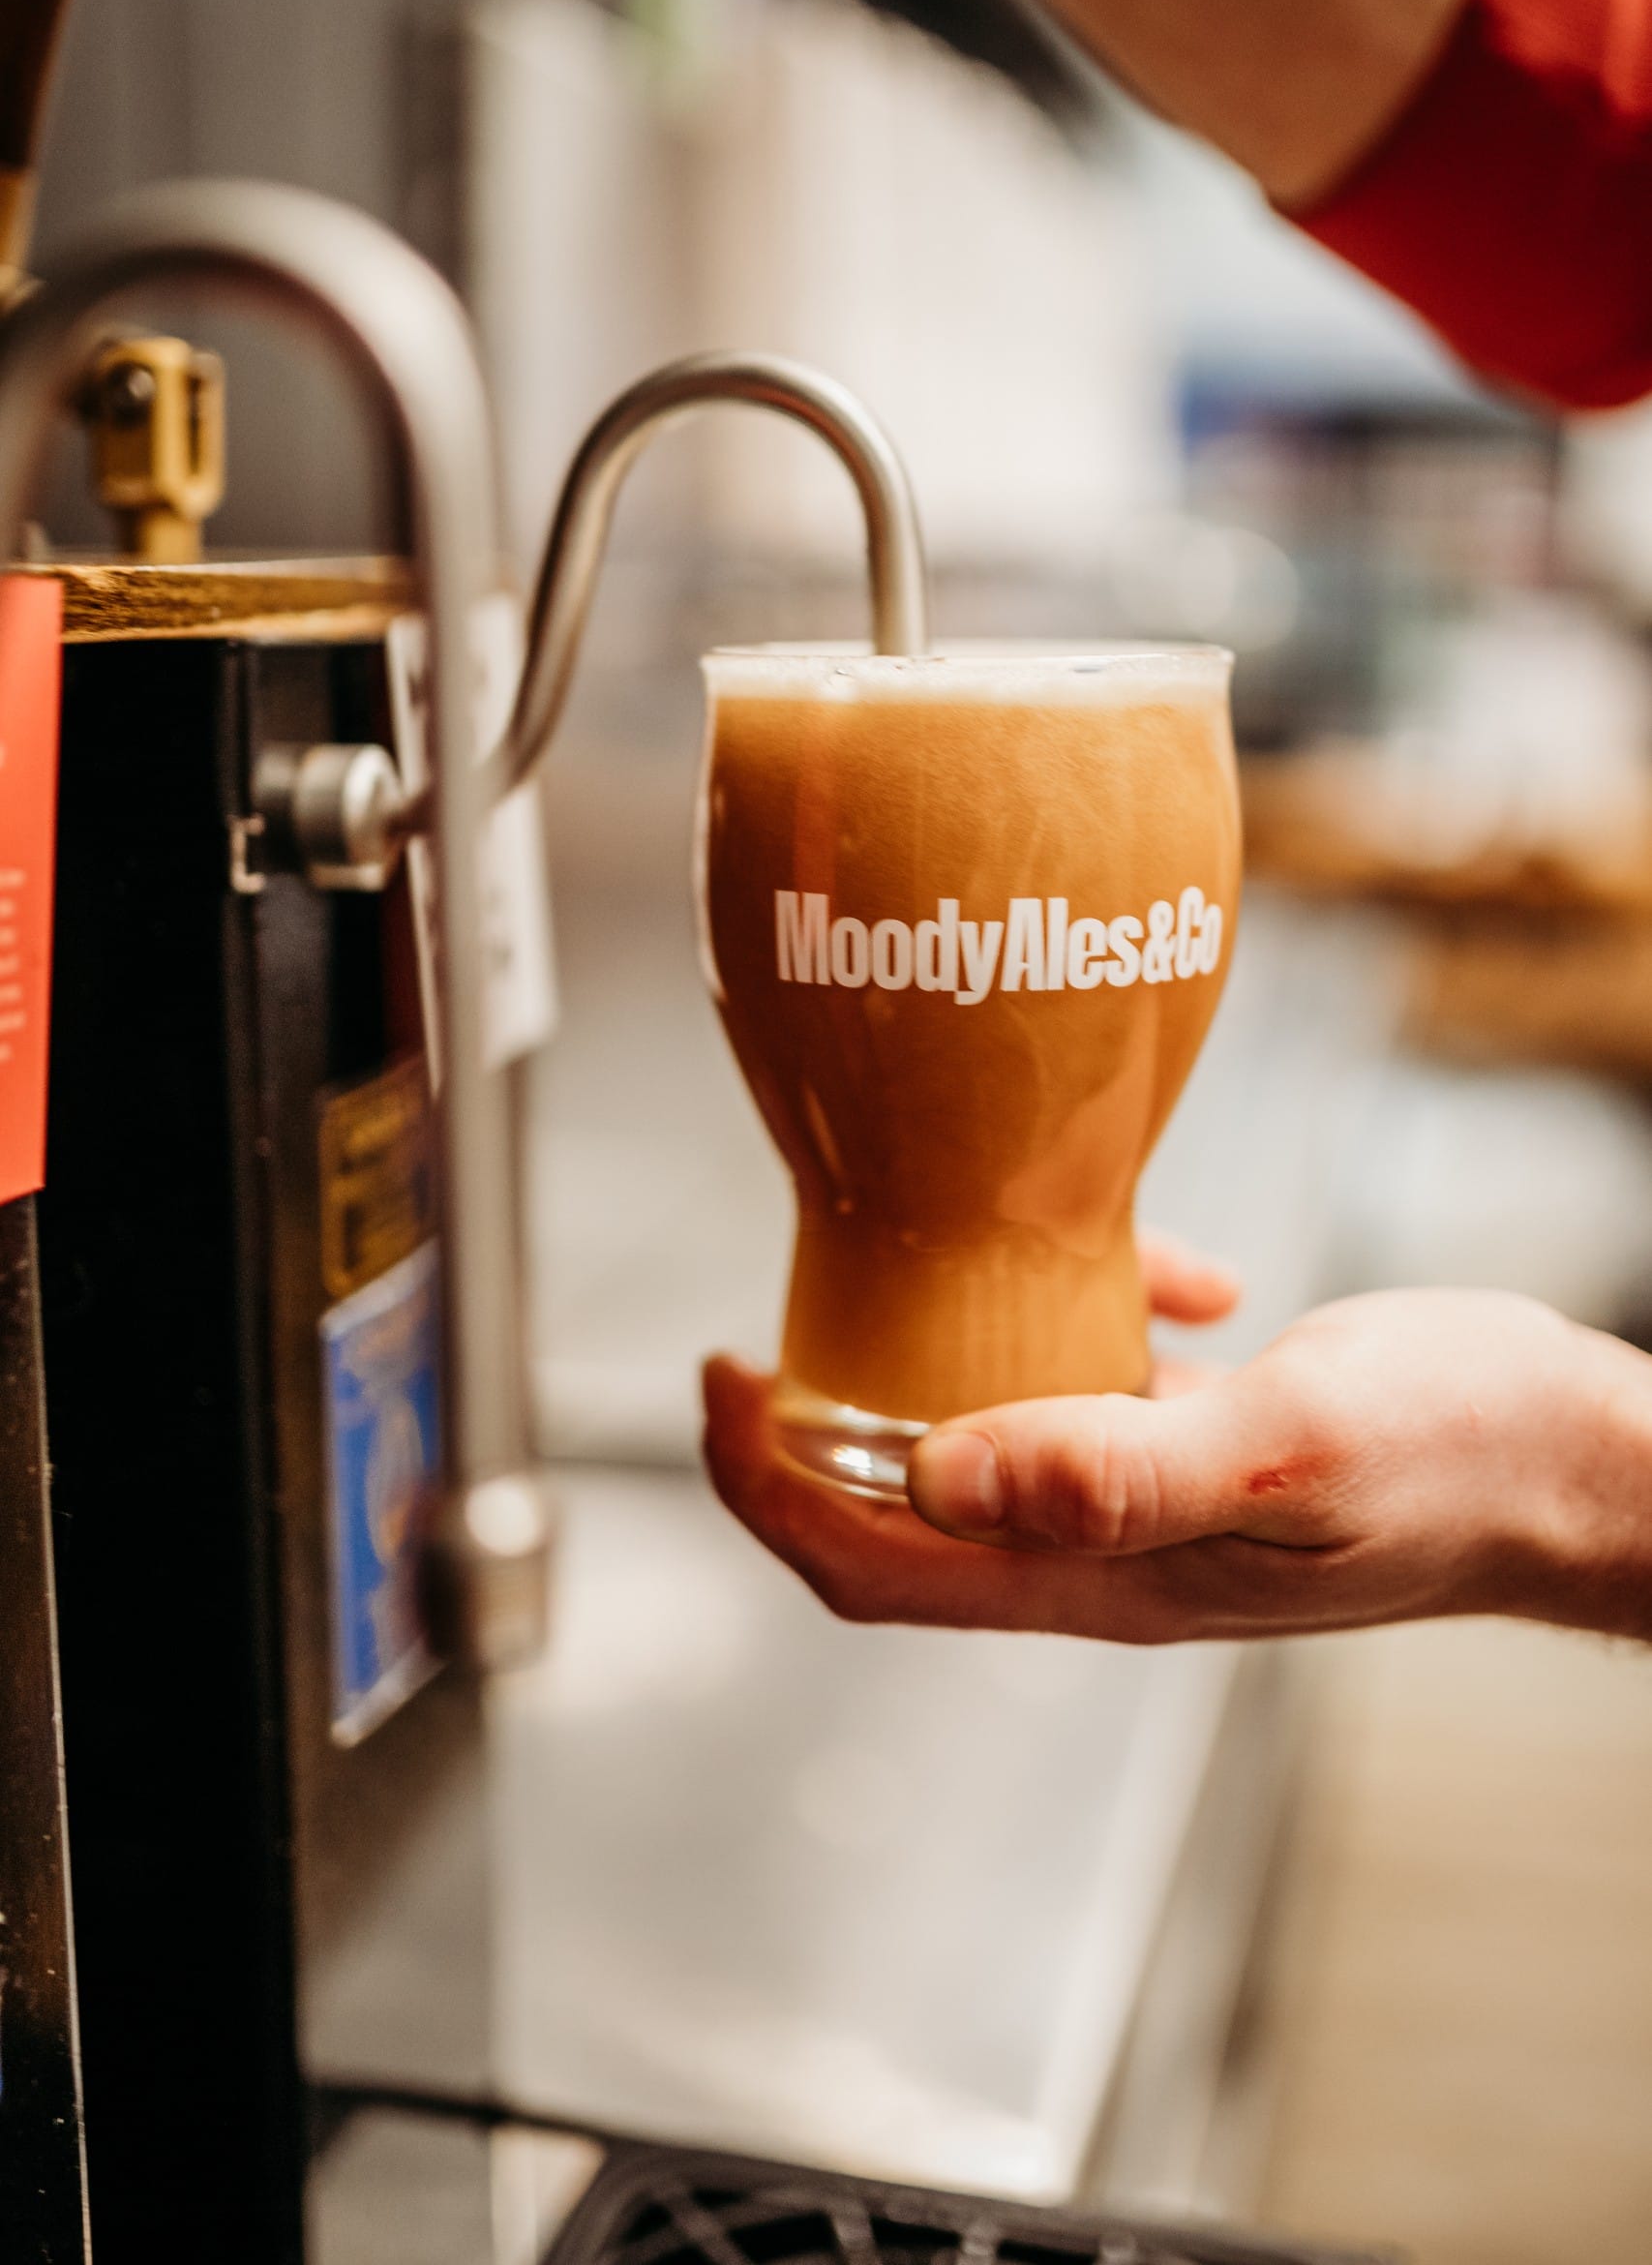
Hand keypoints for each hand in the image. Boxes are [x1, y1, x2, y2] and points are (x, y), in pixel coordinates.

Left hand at [703, 1282, 1651, 1644]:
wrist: (1582, 1462)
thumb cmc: (1462, 1459)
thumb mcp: (1289, 1449)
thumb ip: (1115, 1470)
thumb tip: (936, 1469)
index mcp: (1099, 1574)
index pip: (873, 1564)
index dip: (767, 1491)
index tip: (720, 1382)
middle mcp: (1101, 1550)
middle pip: (896, 1513)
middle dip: (813, 1426)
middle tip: (779, 1316)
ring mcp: (1149, 1501)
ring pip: (984, 1442)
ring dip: (940, 1358)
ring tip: (943, 1252)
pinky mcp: (1199, 1444)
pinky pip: (1095, 1385)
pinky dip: (1095, 1315)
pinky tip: (1162, 1266)